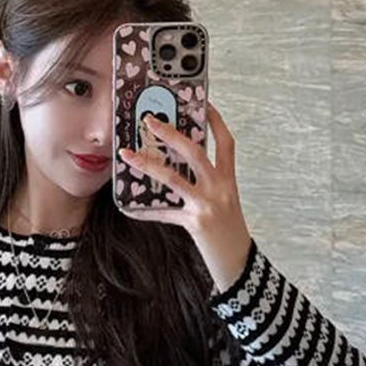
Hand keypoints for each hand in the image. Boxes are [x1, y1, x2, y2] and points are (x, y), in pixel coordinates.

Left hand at [117, 102, 252, 292]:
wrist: (238, 262)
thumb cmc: (228, 230)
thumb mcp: (224, 201)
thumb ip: (206, 183)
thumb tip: (177, 167)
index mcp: (228, 179)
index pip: (225, 142)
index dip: (215, 121)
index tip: (203, 103)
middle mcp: (219, 188)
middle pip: (194, 152)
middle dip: (170, 134)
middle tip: (149, 121)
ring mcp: (207, 205)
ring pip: (173, 178)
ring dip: (147, 164)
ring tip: (127, 154)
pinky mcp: (195, 223)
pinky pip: (164, 213)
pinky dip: (145, 211)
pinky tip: (129, 208)